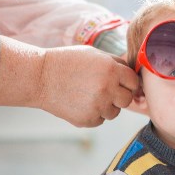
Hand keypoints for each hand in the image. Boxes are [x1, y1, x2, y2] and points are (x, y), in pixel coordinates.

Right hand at [0, 37, 138, 126]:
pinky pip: (100, 120)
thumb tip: (134, 73)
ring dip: (107, 106)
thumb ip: (115, 63)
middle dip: (120, 95)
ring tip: (89, 95)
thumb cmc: (68, 62)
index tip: (122, 83)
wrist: (40, 77)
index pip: (134, 82)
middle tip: (107, 90)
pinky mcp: (87, 120)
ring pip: (115, 112)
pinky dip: (94, 114)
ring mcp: (97, 106)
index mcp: (111, 70)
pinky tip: (80, 103)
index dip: (129, 82)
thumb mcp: (94, 54)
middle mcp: (107, 89)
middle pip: (127, 99)